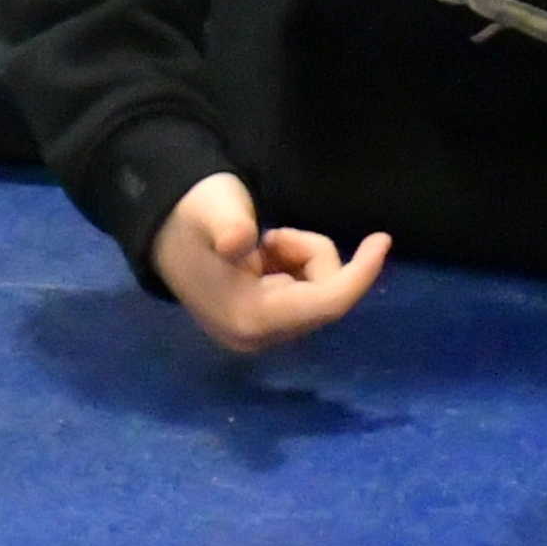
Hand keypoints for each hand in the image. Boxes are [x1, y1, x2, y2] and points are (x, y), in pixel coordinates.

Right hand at [150, 172, 387, 355]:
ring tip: (261, 246)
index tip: (382, 239)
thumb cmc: (193, 215)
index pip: (325, 303)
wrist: (164, 231)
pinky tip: (261, 262)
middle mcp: (257, 337)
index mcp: (248, 317)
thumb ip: (229, 224)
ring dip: (302, 263)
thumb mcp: (212, 207)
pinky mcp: (263, 328)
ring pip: (317, 297)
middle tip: (273, 233)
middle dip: (312, 258)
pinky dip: (296, 271)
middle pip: (324, 299)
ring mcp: (260, 336)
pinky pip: (306, 299)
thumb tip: (239, 245)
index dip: (359, 273)